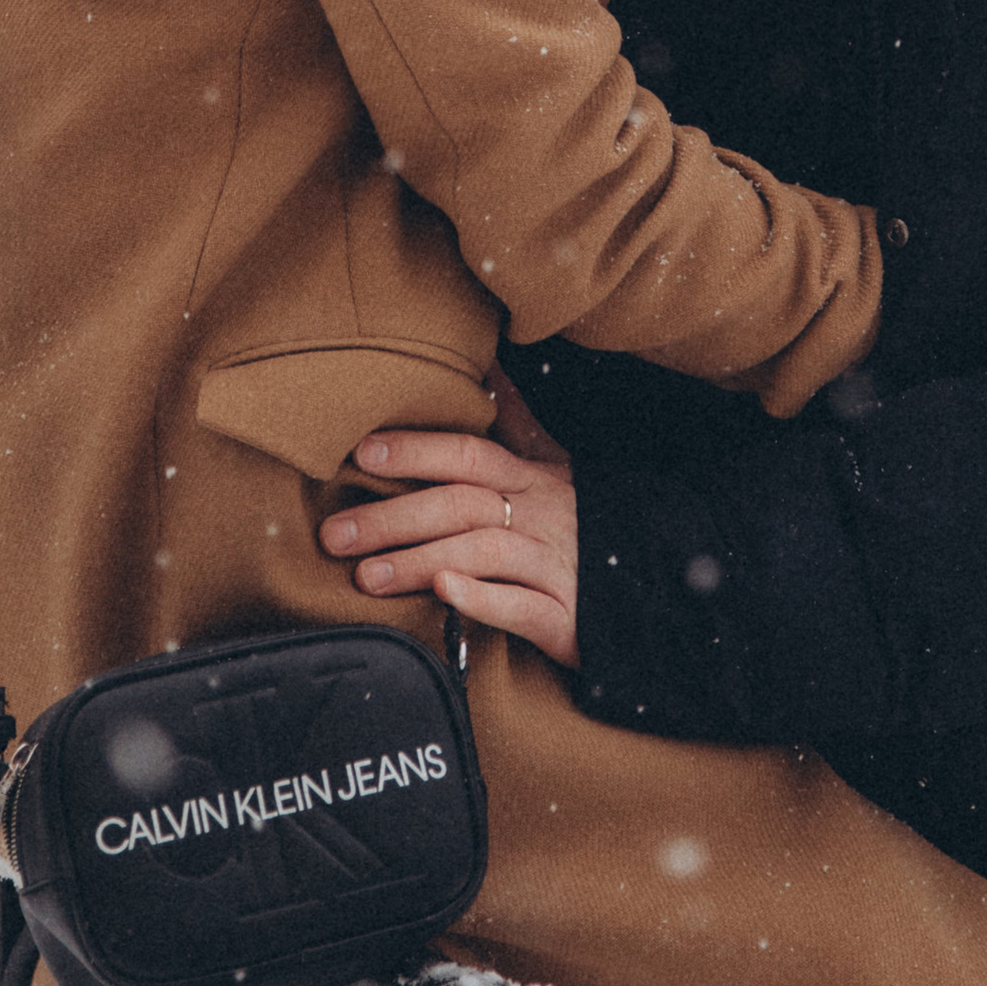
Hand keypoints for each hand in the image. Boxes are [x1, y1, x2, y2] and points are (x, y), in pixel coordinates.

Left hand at [319, 366, 578, 667]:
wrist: (651, 592)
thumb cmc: (587, 528)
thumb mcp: (559, 468)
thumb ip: (521, 425)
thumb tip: (493, 370)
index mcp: (534, 480)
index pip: (470, 454)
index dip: (418, 449)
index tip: (362, 453)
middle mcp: (542, 515)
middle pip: (461, 504)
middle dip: (394, 516)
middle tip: (335, 535)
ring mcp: (553, 564)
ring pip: (480, 552)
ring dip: (419, 561)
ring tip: (366, 576)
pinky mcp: (563, 616)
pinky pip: (520, 605)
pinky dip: (480, 599)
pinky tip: (444, 596)